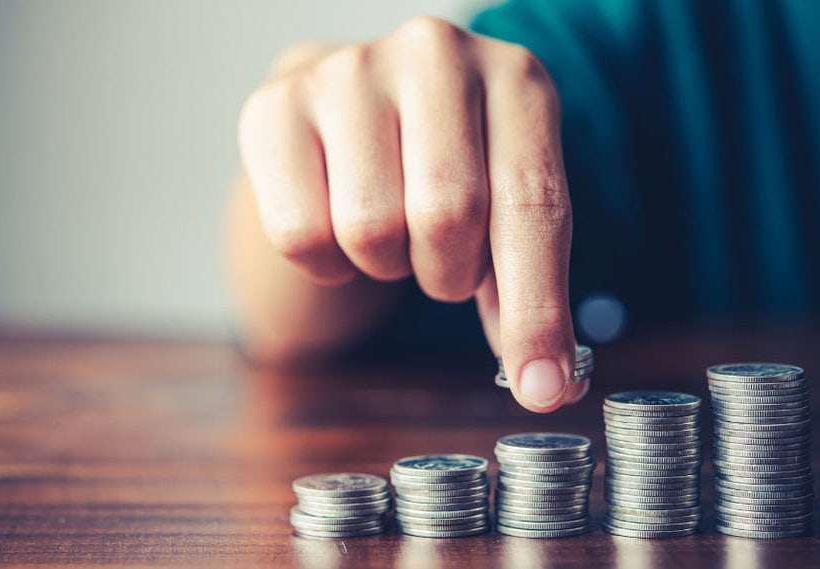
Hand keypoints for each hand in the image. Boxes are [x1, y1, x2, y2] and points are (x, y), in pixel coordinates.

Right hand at [238, 17, 581, 411]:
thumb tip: (545, 383)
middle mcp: (434, 54)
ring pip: (368, 228)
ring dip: (384, 263)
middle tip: (440, 264)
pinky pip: (299, 233)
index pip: (533, 205)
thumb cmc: (441, 167)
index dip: (536, 309)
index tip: (541, 388)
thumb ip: (524, 288)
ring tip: (389, 232)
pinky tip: (335, 224)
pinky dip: (325, 260)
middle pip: (446, 217)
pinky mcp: (275, 105)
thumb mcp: (502, 207)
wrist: (350, 111)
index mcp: (516, 78)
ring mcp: (348, 71)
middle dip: (446, 274)